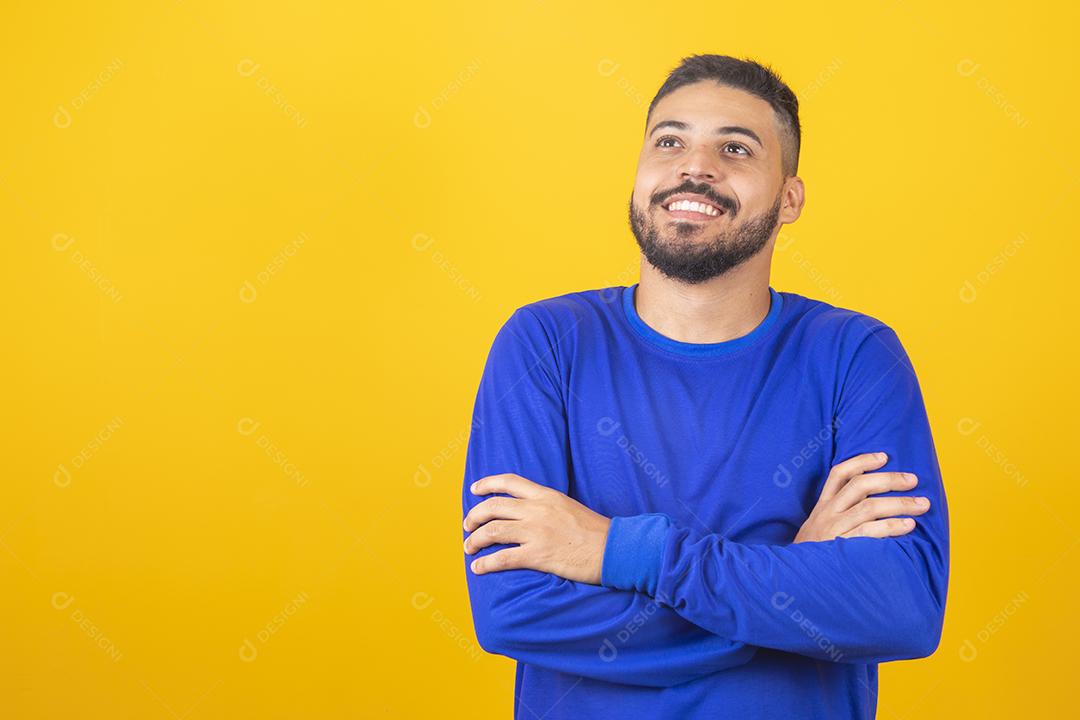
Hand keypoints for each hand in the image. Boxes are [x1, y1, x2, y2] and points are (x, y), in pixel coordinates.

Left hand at [463, 473, 611, 583]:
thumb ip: (547, 506)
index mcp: (546, 495)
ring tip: (469, 548)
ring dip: (474, 540)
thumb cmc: (595, 532)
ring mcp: (536, 532)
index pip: (509, 481)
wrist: (615, 549)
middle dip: (474, 516)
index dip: (486, 484)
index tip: (474, 490)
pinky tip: (478, 568)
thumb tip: (528, 512)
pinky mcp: (538, 555)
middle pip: (492, 507)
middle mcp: (537, 510)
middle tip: (468, 526)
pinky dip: (485, 563)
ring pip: (492, 531)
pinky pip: (502, 558)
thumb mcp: (569, 507)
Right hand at [794, 452, 929, 542]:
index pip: (839, 474)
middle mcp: (827, 514)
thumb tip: (872, 503)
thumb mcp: (817, 529)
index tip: (883, 456)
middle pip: (859, 486)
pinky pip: (870, 532)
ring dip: (899, 503)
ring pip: (869, 507)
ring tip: (922, 504)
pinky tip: (909, 526)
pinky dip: (892, 526)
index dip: (861, 461)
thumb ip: (837, 515)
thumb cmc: (813, 555)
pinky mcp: (841, 548)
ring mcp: (834, 530)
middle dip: (890, 480)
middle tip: (913, 480)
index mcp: (822, 506)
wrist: (794, 580)